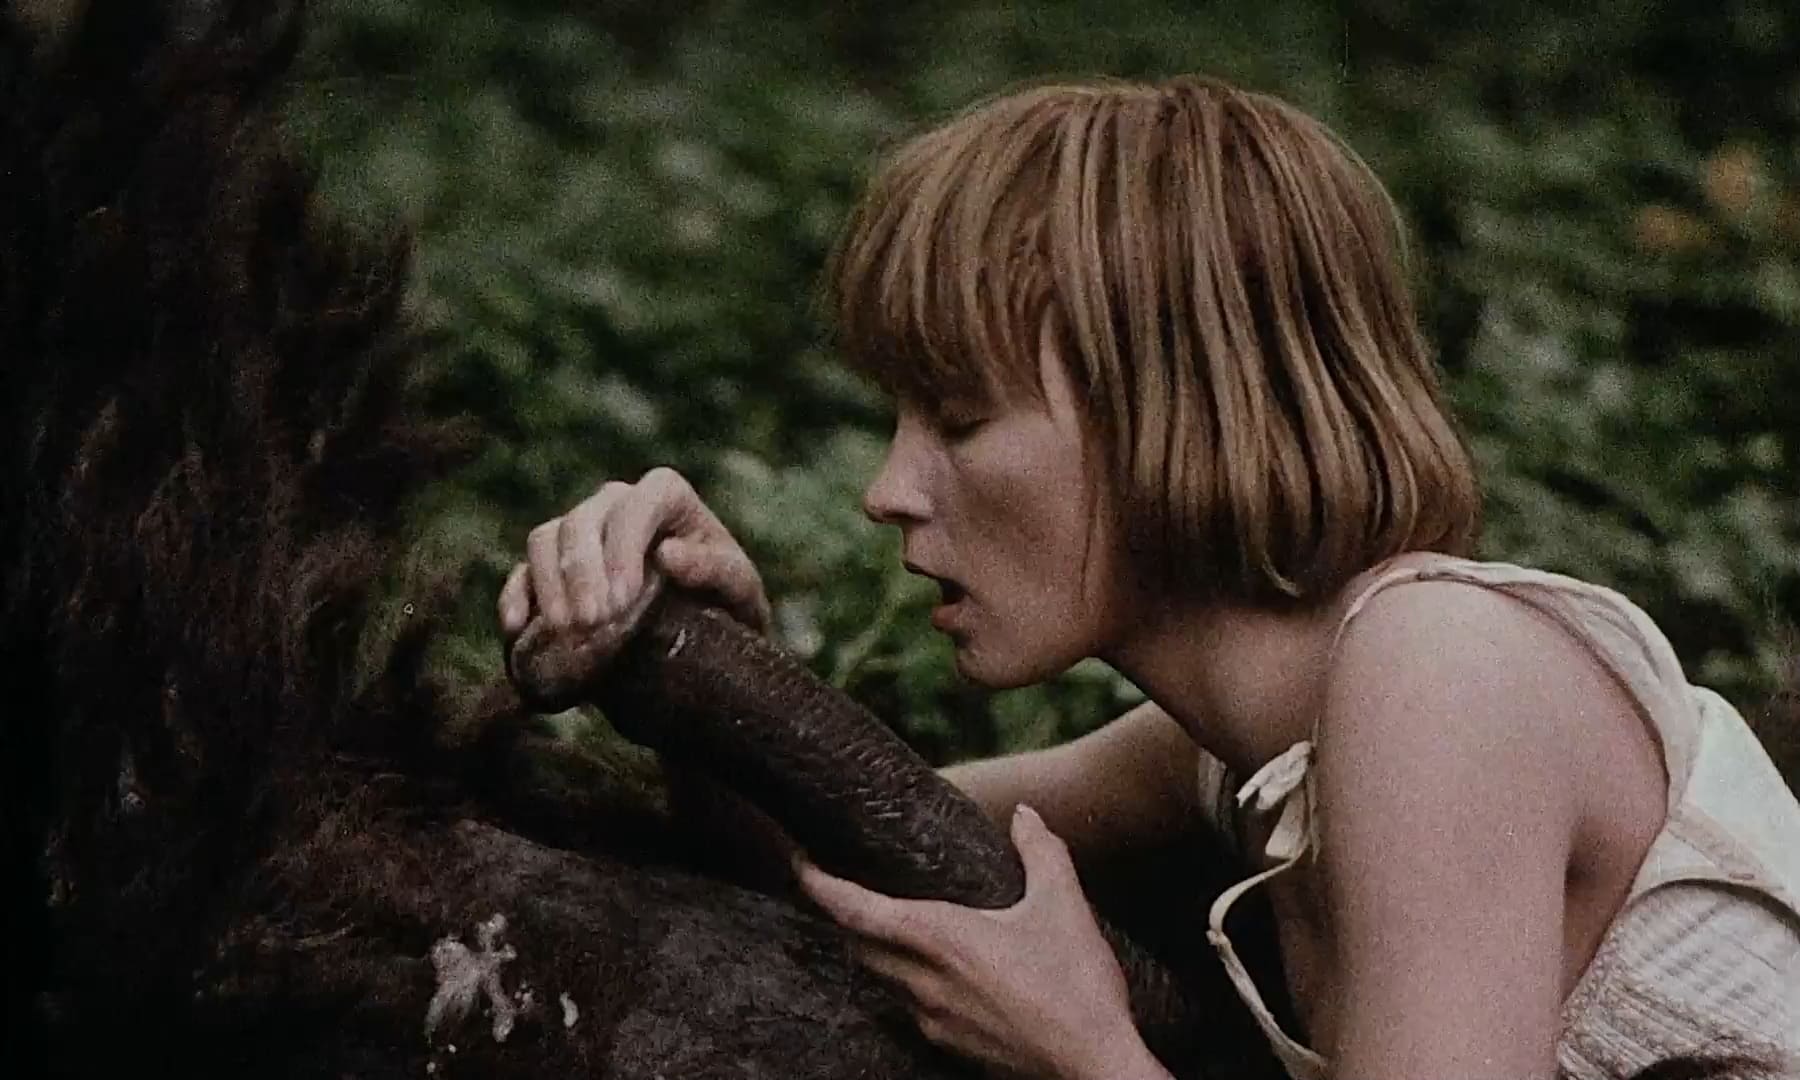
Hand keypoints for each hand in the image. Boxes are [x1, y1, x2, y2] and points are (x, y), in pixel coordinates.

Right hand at [498, 468, 771, 705]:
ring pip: (545, 538)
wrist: (703, 639)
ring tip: (568, 632)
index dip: (624, 547)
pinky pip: (522, 571)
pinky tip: (518, 627)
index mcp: (668, 497)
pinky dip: (516, 596)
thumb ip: (714, 569)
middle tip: (593, 625)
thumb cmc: (727, 605)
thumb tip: (669, 554)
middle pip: (583, 520)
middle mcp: (618, 505)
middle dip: (583, 573)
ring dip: (551, 585)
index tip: (623, 601)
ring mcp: (582, 533)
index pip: (639, 503)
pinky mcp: (554, 569)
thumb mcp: (739, 592)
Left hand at [794, 806, 1153, 1079]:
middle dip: (840, 914)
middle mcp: (923, 982)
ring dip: (870, 950)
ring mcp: (932, 1020)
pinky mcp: (949, 1046)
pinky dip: (901, 982)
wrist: (1093, 1067)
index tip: (798, 862)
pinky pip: (906, 1008)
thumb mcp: (1064, 905)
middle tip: (833, 884)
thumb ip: (1042, 851)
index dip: (818, 884)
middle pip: (856, 945)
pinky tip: (926, 974)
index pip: (854, 910)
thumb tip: (1025, 813)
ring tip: (877, 924)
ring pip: (880, 978)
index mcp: (939, 939)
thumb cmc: (1076, 986)